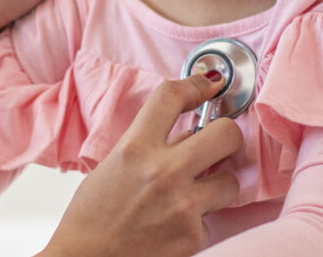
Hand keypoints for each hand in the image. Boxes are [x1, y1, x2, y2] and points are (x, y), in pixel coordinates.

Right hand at [40, 74, 243, 256]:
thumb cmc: (92, 216)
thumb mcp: (113, 166)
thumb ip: (149, 146)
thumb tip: (186, 134)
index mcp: (134, 148)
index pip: (172, 97)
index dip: (195, 85)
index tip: (207, 86)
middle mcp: (162, 172)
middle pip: (226, 133)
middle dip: (227, 135)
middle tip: (219, 143)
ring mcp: (182, 206)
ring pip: (231, 181)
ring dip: (218, 185)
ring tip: (195, 193)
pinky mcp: (192, 237)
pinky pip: (213, 220)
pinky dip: (199, 221)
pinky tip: (177, 224)